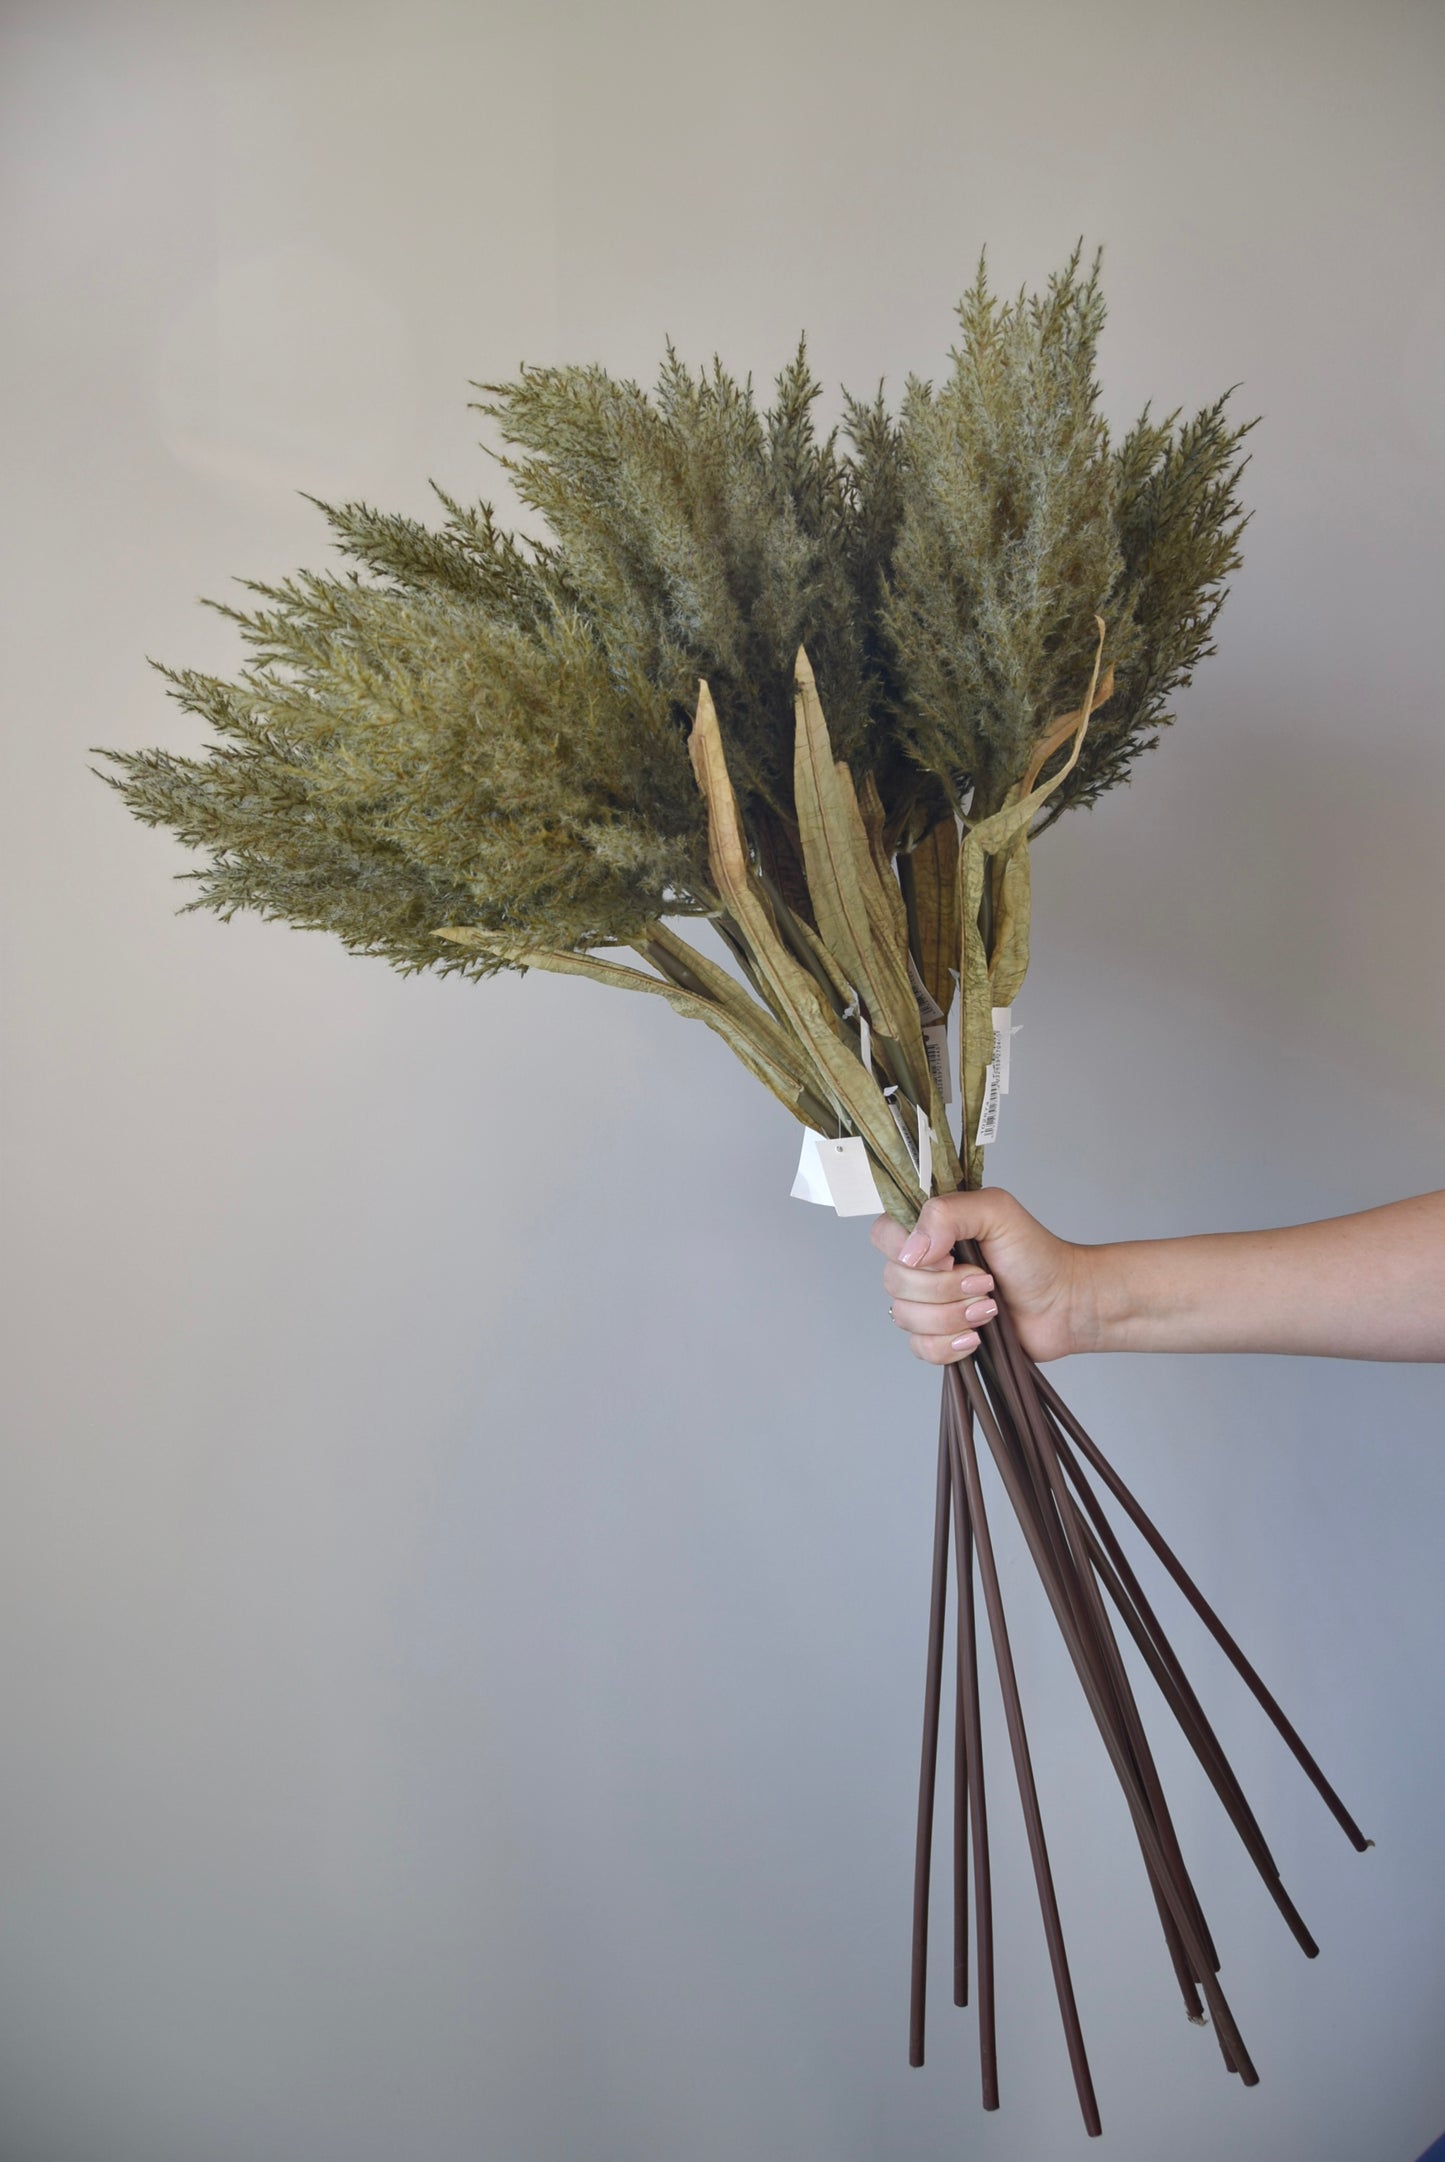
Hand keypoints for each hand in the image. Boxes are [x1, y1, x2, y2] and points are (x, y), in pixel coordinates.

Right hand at [870, 1187, 1090, 1365]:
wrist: (1064, 1303)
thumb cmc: (1035, 1254)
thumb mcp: (997, 1211)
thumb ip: (948, 1213)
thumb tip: (912, 1251)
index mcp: (928, 1230)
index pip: (883, 1235)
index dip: (908, 1251)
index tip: (949, 1255)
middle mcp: (922, 1266)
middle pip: (893, 1281)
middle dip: (944, 1288)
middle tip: (986, 1281)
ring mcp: (928, 1304)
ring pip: (905, 1318)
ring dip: (953, 1316)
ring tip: (989, 1308)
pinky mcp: (939, 1338)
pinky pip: (920, 1348)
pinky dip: (950, 1345)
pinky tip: (977, 1337)